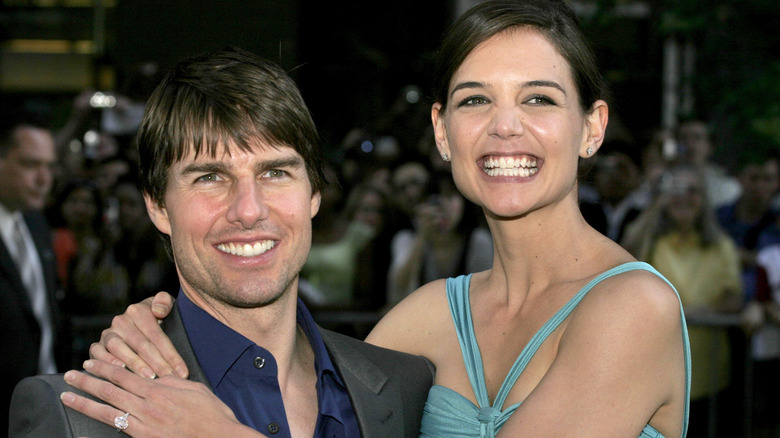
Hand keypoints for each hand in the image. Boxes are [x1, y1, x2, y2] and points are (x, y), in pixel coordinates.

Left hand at [61, 360, 264, 437]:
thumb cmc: (212, 415)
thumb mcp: (194, 389)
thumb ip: (171, 382)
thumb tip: (156, 376)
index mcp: (159, 391)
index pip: (124, 375)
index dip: (105, 368)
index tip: (91, 362)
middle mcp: (147, 407)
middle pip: (110, 391)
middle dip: (88, 381)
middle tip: (70, 375)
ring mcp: (144, 426)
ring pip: (108, 412)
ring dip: (85, 403)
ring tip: (67, 397)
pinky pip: (116, 434)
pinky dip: (95, 435)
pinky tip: (80, 435)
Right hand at [90, 291, 187, 378]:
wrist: (136, 322)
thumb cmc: (158, 317)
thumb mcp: (166, 305)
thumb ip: (165, 301)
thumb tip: (158, 311)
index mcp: (138, 310)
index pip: (157, 335)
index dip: (171, 355)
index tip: (183, 371)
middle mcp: (121, 321)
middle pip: (141, 344)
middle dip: (158, 363)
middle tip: (170, 378)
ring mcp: (107, 333)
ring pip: (119, 348)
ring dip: (135, 364)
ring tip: (150, 377)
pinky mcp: (97, 346)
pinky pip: (98, 353)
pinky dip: (107, 361)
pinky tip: (122, 371)